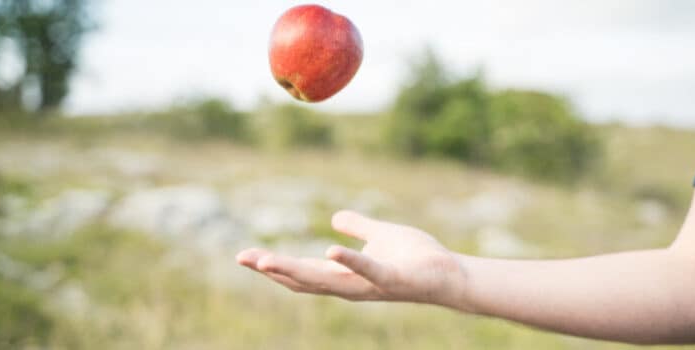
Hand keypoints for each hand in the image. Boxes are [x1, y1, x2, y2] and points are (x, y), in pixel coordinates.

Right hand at [235, 210, 465, 305]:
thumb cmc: (418, 259)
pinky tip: (330, 249)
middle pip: (305, 281)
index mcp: (345, 275)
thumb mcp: (381, 235)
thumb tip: (335, 217)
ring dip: (296, 270)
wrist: (451, 275)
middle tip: (244, 258)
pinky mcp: (392, 279)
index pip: (303, 273)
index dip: (274, 266)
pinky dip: (349, 260)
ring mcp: (371, 285)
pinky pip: (368, 270)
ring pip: (327, 281)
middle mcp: (352, 286)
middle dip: (274, 271)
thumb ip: (358, 227)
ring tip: (267, 259)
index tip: (246, 255)